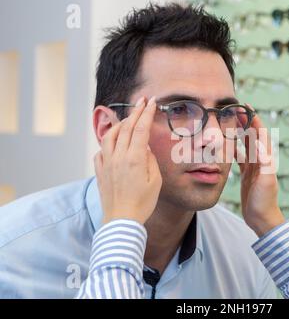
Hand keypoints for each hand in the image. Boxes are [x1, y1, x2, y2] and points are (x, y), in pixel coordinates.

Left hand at [94, 96, 161, 224]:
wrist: (122, 220)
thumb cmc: (142, 203)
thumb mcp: (155, 181)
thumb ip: (150, 160)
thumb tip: (145, 148)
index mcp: (134, 158)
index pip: (141, 129)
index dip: (147, 113)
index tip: (152, 102)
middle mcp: (118, 157)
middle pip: (126, 127)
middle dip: (135, 112)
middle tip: (142, 101)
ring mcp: (107, 163)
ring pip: (110, 135)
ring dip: (120, 124)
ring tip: (128, 119)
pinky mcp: (100, 171)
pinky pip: (101, 150)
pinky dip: (109, 142)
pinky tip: (114, 143)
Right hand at [235, 106, 284, 236]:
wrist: (262, 218)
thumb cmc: (264, 201)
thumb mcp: (265, 182)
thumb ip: (264, 165)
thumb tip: (261, 147)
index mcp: (265, 159)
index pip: (260, 134)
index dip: (253, 119)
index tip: (245, 106)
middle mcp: (260, 160)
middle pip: (252, 136)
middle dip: (245, 122)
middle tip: (233, 110)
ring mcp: (254, 167)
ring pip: (246, 145)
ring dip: (239, 133)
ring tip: (228, 123)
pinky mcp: (247, 175)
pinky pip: (240, 158)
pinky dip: (234, 149)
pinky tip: (226, 146)